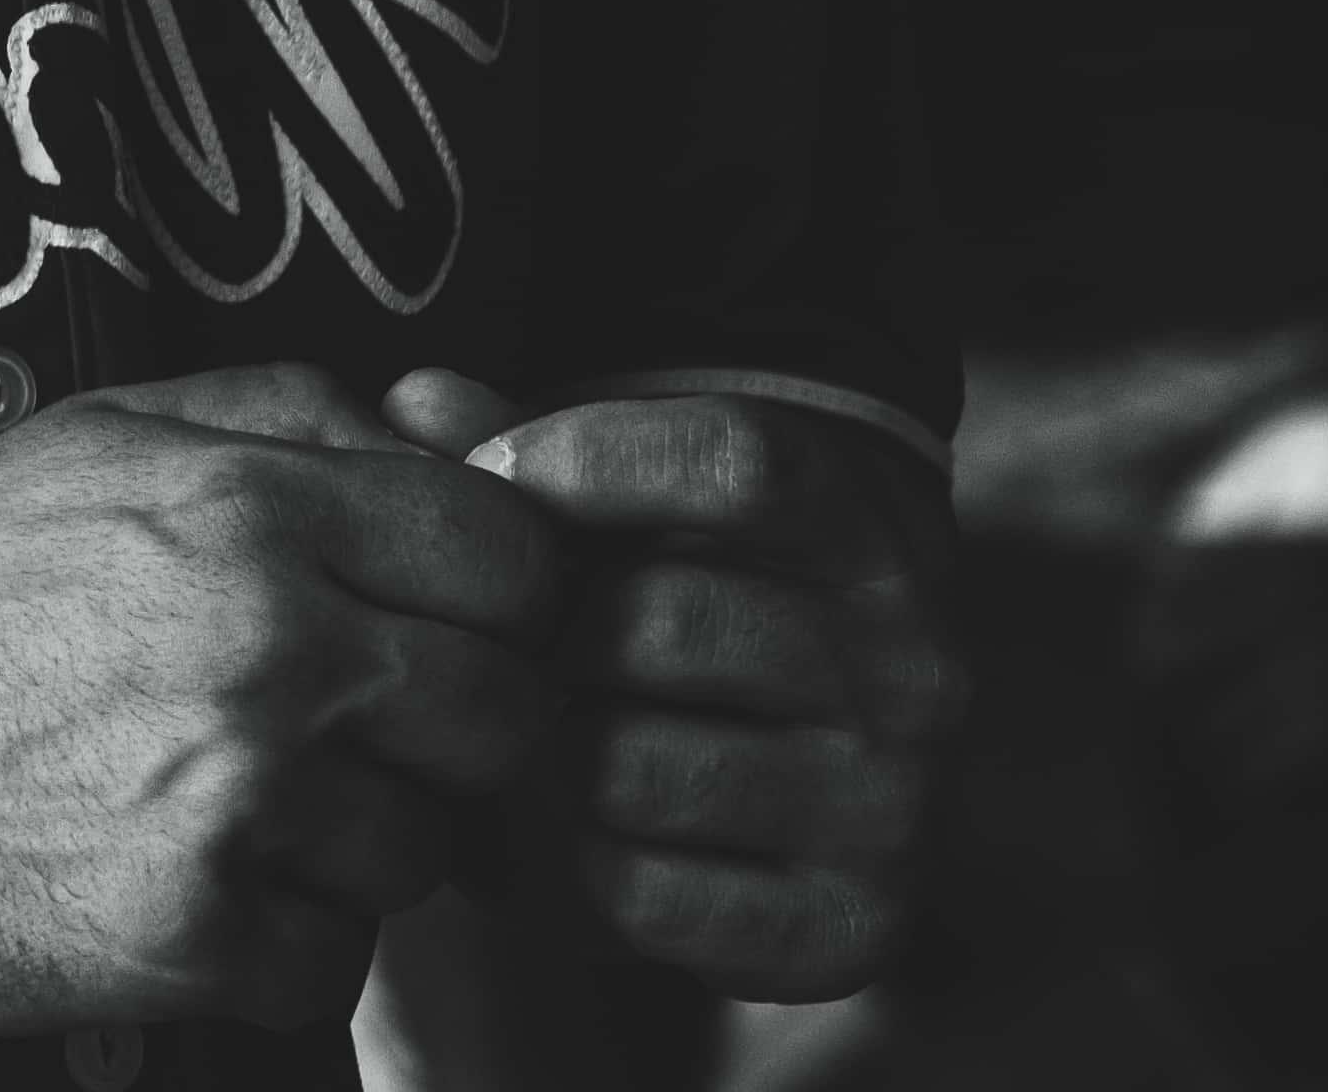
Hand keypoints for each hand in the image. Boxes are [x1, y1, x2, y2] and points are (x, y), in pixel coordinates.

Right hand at [0, 364, 572, 1034]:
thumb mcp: (101, 436)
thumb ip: (295, 413)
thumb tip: (465, 425)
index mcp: (249, 504)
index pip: (516, 556)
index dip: (496, 600)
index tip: (438, 625)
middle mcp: (261, 643)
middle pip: (509, 715)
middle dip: (444, 735)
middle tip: (348, 736)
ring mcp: (234, 797)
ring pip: (431, 851)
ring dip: (358, 848)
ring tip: (244, 811)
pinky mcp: (194, 934)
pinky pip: (338, 962)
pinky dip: (279, 945)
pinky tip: (195, 890)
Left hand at [473, 394, 963, 1003]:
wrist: (811, 745)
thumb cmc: (685, 584)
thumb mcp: (631, 496)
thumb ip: (522, 443)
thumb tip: (415, 399)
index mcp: (874, 538)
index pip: (735, 464)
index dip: (588, 456)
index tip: (491, 468)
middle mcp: (912, 675)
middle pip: (653, 623)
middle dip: (549, 634)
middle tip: (525, 649)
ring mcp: (892, 810)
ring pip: (626, 767)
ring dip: (549, 756)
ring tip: (554, 737)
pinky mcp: (845, 928)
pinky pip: (637, 890)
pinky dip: (571, 864)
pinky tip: (588, 826)